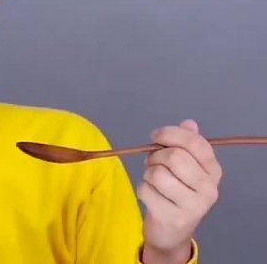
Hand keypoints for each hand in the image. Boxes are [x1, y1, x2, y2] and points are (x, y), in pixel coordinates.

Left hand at [137, 119, 221, 263]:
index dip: (171, 134)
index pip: (196, 142)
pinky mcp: (174, 218)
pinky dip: (142, 189)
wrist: (172, 232)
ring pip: (158, 174)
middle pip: (174, 157)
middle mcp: (209, 188)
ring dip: (148, 174)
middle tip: (152, 163)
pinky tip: (151, 196)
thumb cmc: (176, 193)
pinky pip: (146, 190)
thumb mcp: (185, 167)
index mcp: (213, 170)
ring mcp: (193, 205)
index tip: (155, 136)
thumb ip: (186, 144)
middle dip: (155, 156)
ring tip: (153, 180)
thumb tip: (189, 123)